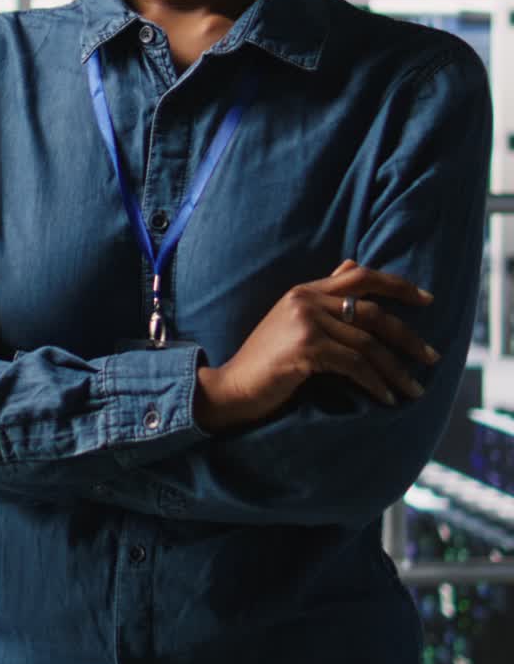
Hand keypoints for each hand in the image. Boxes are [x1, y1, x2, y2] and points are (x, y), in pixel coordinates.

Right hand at [194, 259, 439, 431]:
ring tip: (414, 389)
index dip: (398, 286)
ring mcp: (306, 322)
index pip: (361, 276)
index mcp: (306, 290)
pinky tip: (387, 398)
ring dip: (396, 370)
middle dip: (408, 335)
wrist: (231, 388)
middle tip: (432, 357)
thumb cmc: (266, 362)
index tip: (427, 300)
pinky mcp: (306, 347)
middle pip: (372, 310)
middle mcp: (306, 299)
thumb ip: (324, 296)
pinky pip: (354, 364)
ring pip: (368, 343)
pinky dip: (375, 383)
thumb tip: (352, 265)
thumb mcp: (293, 321)